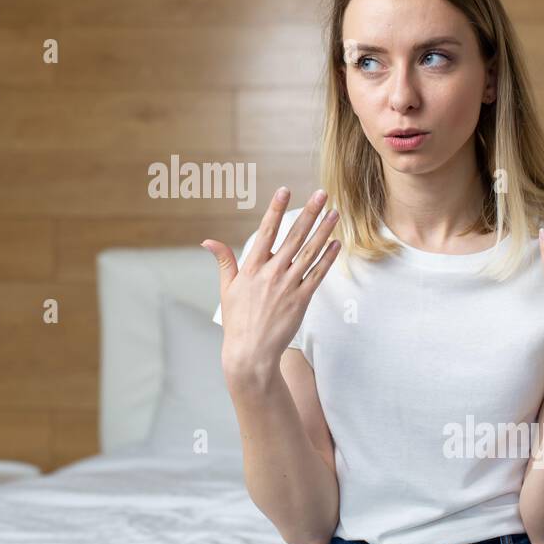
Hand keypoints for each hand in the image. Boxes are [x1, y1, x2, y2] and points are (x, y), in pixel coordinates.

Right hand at [201, 187, 339, 377]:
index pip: (265, 232)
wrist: (251, 353)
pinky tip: (336, 243)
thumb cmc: (238, 321)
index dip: (275, 210)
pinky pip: (318, 275)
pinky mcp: (301, 300)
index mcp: (251, 268)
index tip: (284, 190)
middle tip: (322, 194)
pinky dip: (328, 258)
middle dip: (309, 213)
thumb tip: (208, 241)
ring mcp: (288, 286)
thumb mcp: (226, 289)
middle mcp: (271, 274)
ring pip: (310, 252)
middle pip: (294, 237)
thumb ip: (223, 261)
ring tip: (335, 213)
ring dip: (324, 231)